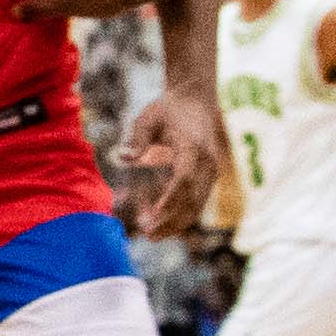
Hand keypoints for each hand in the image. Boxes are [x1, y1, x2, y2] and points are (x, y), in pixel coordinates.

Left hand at [117, 88, 230, 237]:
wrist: (197, 99)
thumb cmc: (168, 108)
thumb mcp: (148, 118)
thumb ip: (138, 138)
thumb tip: (124, 157)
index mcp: (192, 148)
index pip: (183, 180)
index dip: (171, 200)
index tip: (155, 216)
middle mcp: (207, 162)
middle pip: (193, 198)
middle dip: (172, 220)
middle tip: (149, 236)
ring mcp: (211, 170)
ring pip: (198, 204)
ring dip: (178, 222)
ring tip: (154, 236)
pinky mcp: (210, 175)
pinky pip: (199, 199)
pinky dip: (184, 213)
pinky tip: (166, 224)